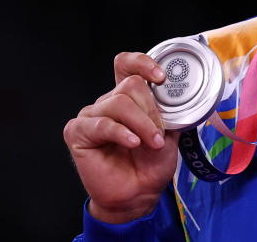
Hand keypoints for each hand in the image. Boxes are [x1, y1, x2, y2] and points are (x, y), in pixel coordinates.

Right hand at [63, 52, 180, 223]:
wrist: (138, 193)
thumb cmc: (151, 163)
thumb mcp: (170, 132)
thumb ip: (170, 110)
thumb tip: (178, 93)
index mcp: (128, 97)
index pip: (127, 65)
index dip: (142, 63)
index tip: (160, 77)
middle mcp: (108, 102)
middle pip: (129, 85)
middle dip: (151, 109)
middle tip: (160, 133)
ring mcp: (91, 116)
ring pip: (119, 103)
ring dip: (141, 124)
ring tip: (152, 143)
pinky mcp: (78, 132)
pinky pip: (102, 124)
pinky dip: (122, 133)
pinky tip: (133, 143)